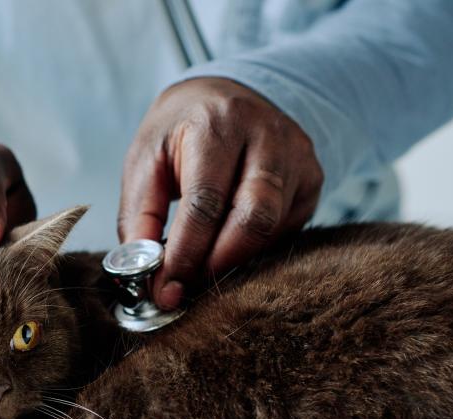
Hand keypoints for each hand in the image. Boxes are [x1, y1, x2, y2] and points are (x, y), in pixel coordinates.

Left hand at [119, 78, 322, 309]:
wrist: (227, 94)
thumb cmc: (180, 132)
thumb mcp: (146, 160)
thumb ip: (140, 216)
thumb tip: (142, 273)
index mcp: (216, 122)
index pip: (206, 202)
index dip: (186, 253)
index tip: (166, 290)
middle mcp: (267, 133)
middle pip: (253, 218)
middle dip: (217, 263)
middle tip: (188, 288)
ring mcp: (297, 155)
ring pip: (273, 228)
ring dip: (235, 259)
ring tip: (204, 268)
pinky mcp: (313, 177)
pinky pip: (288, 228)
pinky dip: (256, 246)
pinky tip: (231, 242)